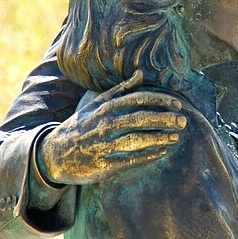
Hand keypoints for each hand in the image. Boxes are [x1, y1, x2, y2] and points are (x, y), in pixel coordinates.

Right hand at [36, 90, 187, 185]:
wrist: (54, 155)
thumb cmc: (81, 126)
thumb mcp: (96, 104)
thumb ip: (120, 90)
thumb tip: (141, 73)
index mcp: (104, 107)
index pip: (137, 99)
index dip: (160, 100)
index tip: (177, 103)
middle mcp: (104, 124)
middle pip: (140, 118)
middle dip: (164, 119)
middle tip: (183, 120)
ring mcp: (103, 145)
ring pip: (136, 139)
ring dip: (159, 138)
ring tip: (176, 137)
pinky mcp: (104, 165)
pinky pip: (130, 160)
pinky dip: (148, 156)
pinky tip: (162, 152)